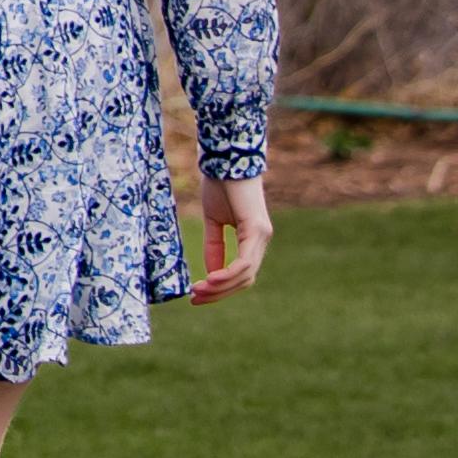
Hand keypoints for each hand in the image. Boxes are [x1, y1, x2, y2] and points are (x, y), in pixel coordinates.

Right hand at [186, 172, 270, 299]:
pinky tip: (211, 278)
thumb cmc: (219, 184)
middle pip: (245, 280)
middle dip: (220, 293)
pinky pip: (245, 261)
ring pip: (245, 274)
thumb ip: (215, 246)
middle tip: (196, 298)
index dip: (221, 288)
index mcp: (252, 238)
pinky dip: (228, 273)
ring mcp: (262, 236)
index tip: (198, 294)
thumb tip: (211, 272)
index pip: (241, 274)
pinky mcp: (257, 229)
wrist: (225, 158)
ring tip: (199, 290)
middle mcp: (261, 240)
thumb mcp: (213, 220)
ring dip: (221, 287)